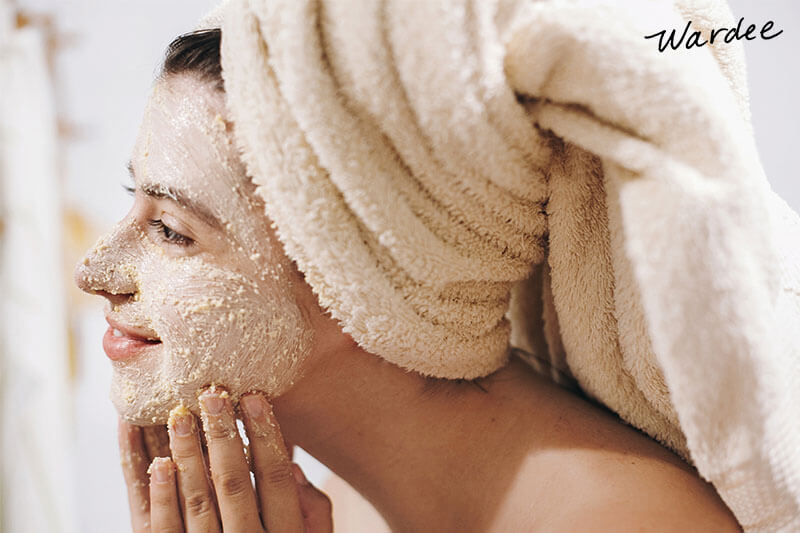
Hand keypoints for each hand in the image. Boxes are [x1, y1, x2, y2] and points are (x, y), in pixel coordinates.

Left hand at [118, 389, 332, 531]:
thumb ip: (312, 513)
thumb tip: (292, 467)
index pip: (274, 479)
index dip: (265, 437)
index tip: (254, 398)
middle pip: (234, 483)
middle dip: (223, 435)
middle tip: (212, 393)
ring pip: (198, 502)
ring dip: (188, 456)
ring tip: (180, 414)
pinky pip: (165, 532)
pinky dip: (161, 497)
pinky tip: (159, 463)